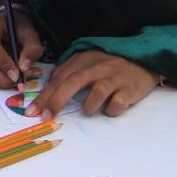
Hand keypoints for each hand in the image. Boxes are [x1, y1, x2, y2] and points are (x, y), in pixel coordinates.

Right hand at [0, 6, 43, 87]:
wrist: (7, 24)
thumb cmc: (17, 26)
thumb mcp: (30, 32)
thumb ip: (32, 48)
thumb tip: (23, 68)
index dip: (3, 63)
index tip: (17, 76)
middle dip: (2, 79)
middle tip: (20, 83)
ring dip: (1, 81)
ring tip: (19, 78)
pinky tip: (10, 75)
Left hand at [27, 50, 160, 117]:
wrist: (144, 60)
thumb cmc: (110, 66)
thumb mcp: (88, 63)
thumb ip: (69, 74)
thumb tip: (47, 91)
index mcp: (84, 58)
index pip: (60, 77)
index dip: (45, 95)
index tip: (32, 111)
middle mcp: (98, 66)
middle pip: (73, 81)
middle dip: (56, 100)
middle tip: (46, 117)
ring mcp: (115, 77)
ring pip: (98, 90)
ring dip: (88, 105)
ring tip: (86, 111)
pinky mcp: (130, 88)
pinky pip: (118, 102)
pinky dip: (111, 109)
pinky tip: (110, 110)